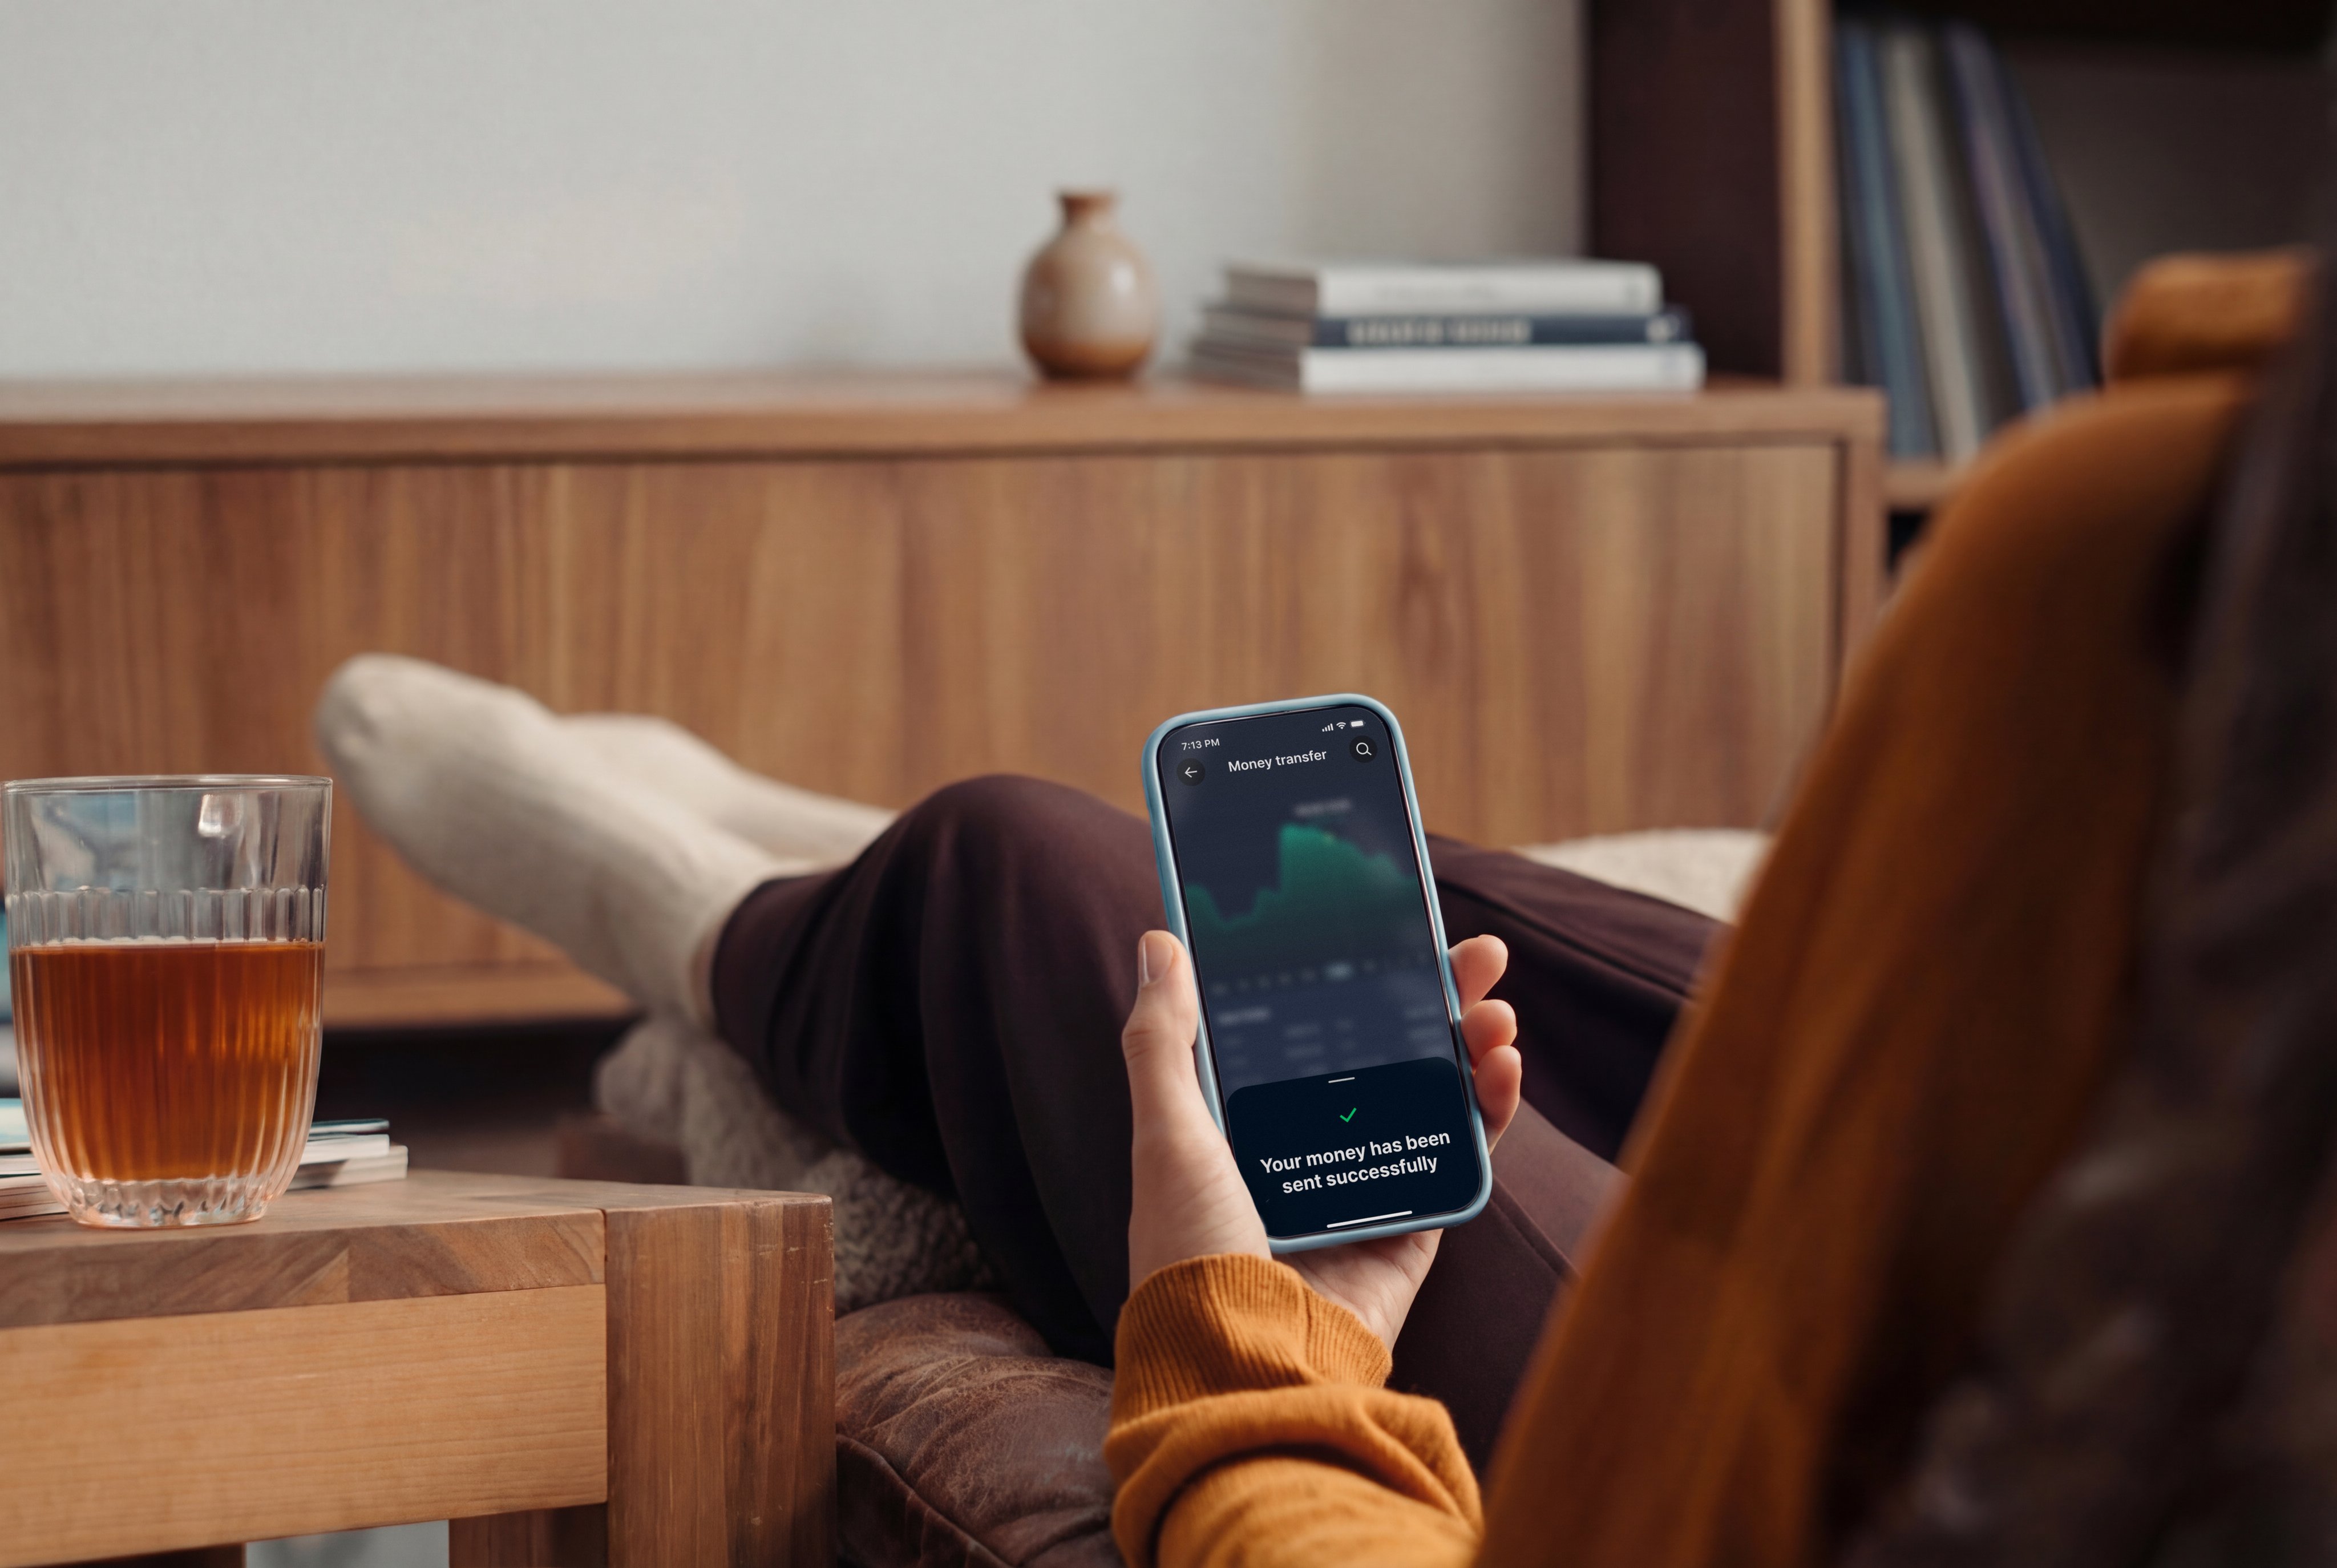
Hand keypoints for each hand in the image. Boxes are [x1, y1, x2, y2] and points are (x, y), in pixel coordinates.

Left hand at [1120, 929, 1521, 1349]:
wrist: (1243, 1365)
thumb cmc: (1191, 1254)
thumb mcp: (1166, 1134)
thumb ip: (1162, 1040)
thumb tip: (1157, 941)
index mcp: (1245, 1123)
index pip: (1308, 1029)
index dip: (1351, 976)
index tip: (1388, 925)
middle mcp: (1307, 1148)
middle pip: (1384, 1051)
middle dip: (1433, 998)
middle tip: (1474, 952)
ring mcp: (1364, 1186)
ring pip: (1430, 1096)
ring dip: (1470, 1045)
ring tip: (1496, 1007)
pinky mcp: (1409, 1230)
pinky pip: (1457, 1158)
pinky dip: (1489, 1112)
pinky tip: (1502, 1070)